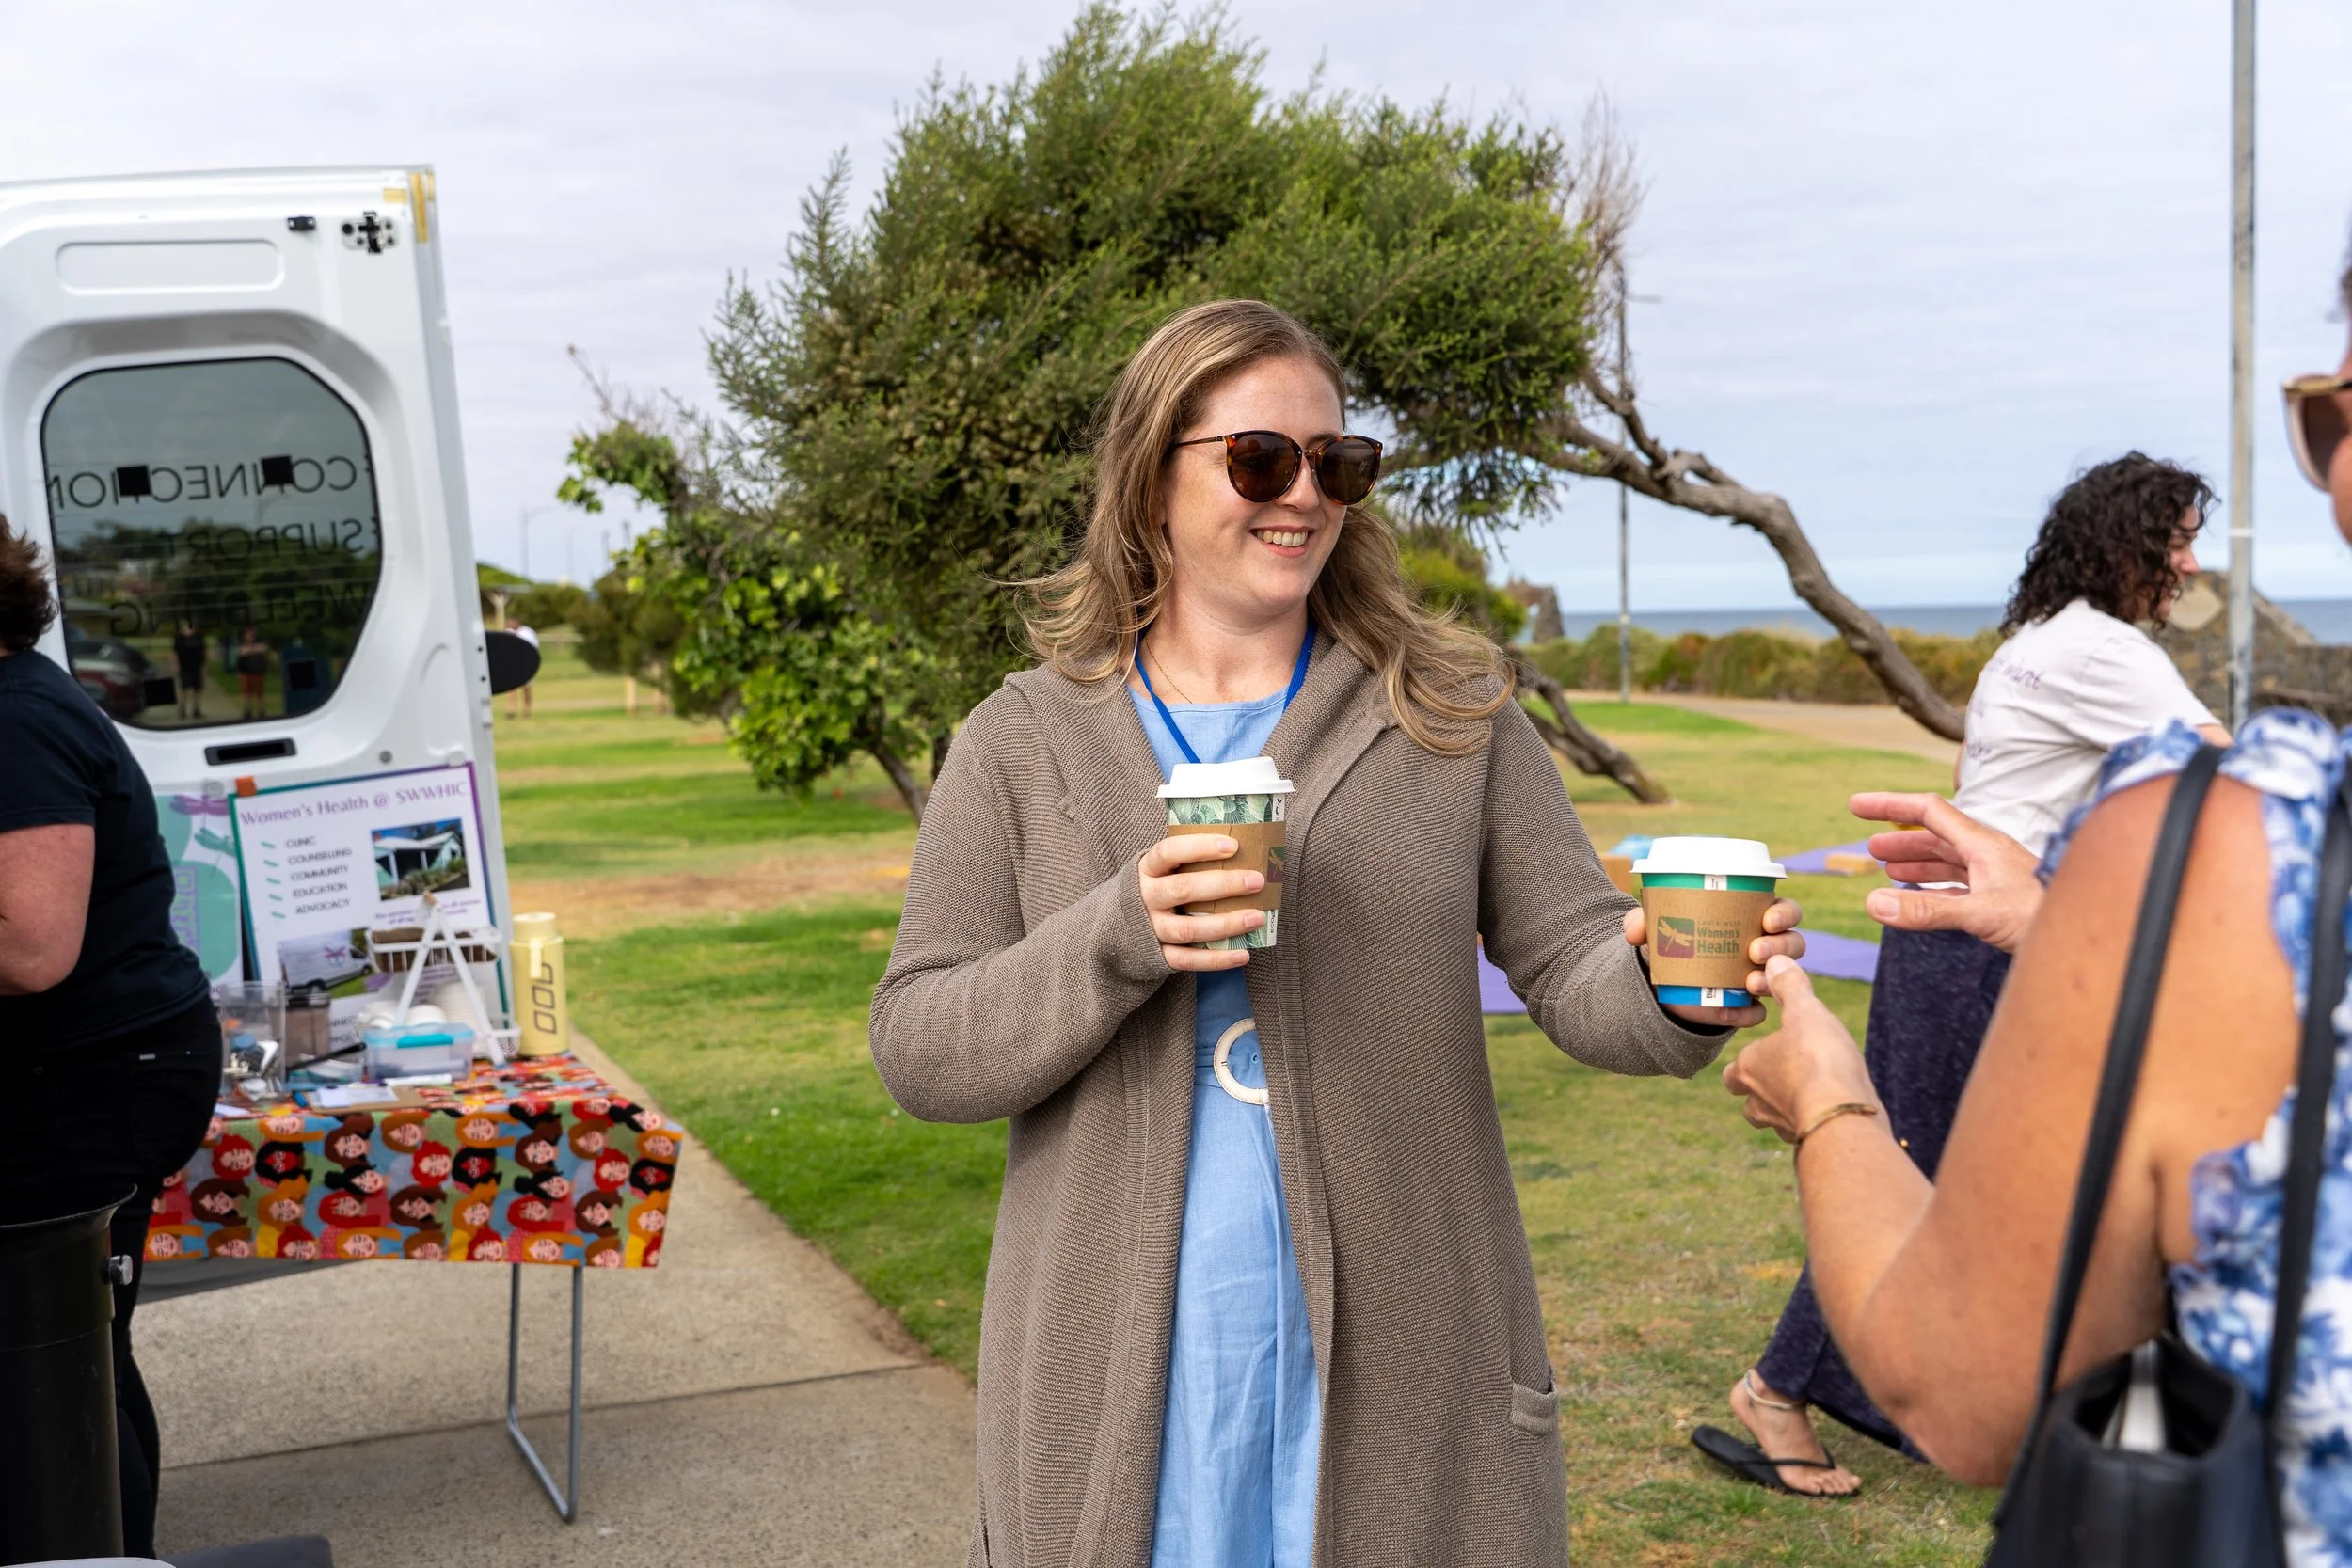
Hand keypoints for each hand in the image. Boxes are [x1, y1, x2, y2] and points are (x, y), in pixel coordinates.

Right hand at [1137, 835, 1265, 971]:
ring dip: (1226, 924)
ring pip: (1188, 929)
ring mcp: (1151, 929)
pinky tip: (1243, 954)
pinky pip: (1188, 960)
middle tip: (1256, 881)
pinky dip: (1217, 959)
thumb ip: (1188, 861)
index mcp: (1146, 870)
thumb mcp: (1159, 869)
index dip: (1199, 847)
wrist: (1115, 926)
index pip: (1168, 852)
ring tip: (1257, 918)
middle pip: (1183, 890)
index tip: (1233, 845)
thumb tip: (1241, 850)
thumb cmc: (1154, 889)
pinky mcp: (1158, 956)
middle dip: (1223, 885)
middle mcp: (1145, 899)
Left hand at [1622, 896, 1806, 1029]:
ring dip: (1771, 979)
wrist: (1663, 979)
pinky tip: (1729, 1010)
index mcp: (1753, 917)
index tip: (1769, 917)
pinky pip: (1757, 1013)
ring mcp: (1758, 977)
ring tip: (1750, 981)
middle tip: (1756, 949)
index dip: (1786, 913)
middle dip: (1781, 946)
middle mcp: (1764, 947)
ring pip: (1784, 978)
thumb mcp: (1658, 925)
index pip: (1786, 911)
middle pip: (1792, 944)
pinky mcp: (1746, 1006)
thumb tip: (1635, 930)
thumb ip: (1644, 921)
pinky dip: (1747, 1013)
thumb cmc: (1674, 938)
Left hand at [1724, 957, 1880, 1141]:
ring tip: (1812, 1093)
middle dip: (1763, 1093)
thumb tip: (1776, 960)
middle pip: (1750, 1105)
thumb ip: (1790, 987)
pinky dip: (1815, 1123)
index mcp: (1748, 1070)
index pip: (1732, 1074)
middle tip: (1787, 1077)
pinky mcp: (1811, 1144)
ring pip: (1777, 1121)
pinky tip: (1834, 1110)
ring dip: (1789, 1109)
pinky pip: (1807, 1134)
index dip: (1744, 1065)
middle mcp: (1760, 1103)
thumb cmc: (1817, 1060)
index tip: (1762, 1055)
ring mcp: (1784, 1128)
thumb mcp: (1805, 1012)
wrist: (1843, 1117)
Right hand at [1848, 791, 2042, 954]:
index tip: (1857, 806)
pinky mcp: (2000, 899)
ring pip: (1946, 861)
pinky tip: (1922, 897)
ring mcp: (1995, 876)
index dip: (1889, 806)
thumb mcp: (1981, 913)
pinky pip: (1957, 886)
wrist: (2089, 935)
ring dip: (1915, 862)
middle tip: (1866, 845)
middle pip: (1934, 835)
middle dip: (1897, 838)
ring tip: (1887, 869)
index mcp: (1982, 844)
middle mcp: (1987, 854)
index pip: (1927, 811)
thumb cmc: (2046, 916)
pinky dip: (1932, 888)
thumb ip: (1927, 910)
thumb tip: (1874, 903)